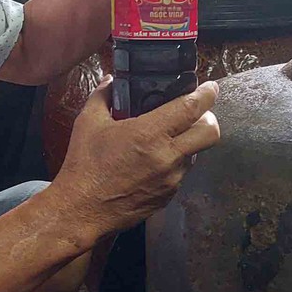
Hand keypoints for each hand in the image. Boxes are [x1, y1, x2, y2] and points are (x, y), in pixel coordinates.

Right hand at [48, 77, 221, 240]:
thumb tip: (109, 80)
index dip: (206, 94)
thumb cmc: (84, 166)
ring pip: (196, 153)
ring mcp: (171, 179)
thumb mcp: (88, 123)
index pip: (191, 108)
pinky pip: (181, 173)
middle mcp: (167, 156)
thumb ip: (102, 96)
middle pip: (210, 133)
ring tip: (167, 138)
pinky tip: (153, 161)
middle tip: (196, 113)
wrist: (82, 210)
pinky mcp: (168, 196)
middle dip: (209, 118)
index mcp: (149, 133)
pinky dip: (174, 162)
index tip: (210, 87)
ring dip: (189, 142)